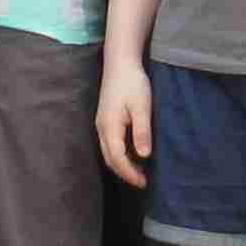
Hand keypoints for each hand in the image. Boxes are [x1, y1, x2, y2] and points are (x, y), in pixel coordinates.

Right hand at [95, 58, 153, 189]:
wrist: (120, 62)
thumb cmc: (132, 82)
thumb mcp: (142, 106)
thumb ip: (142, 131)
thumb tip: (144, 156)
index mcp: (110, 126)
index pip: (117, 158)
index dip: (129, 173)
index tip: (144, 183)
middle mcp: (101, 128)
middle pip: (109, 158)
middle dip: (124, 173)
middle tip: (142, 182)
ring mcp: (101, 123)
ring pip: (108, 152)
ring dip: (121, 164)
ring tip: (138, 172)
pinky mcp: (104, 119)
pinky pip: (109, 144)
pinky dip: (119, 154)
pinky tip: (132, 154)